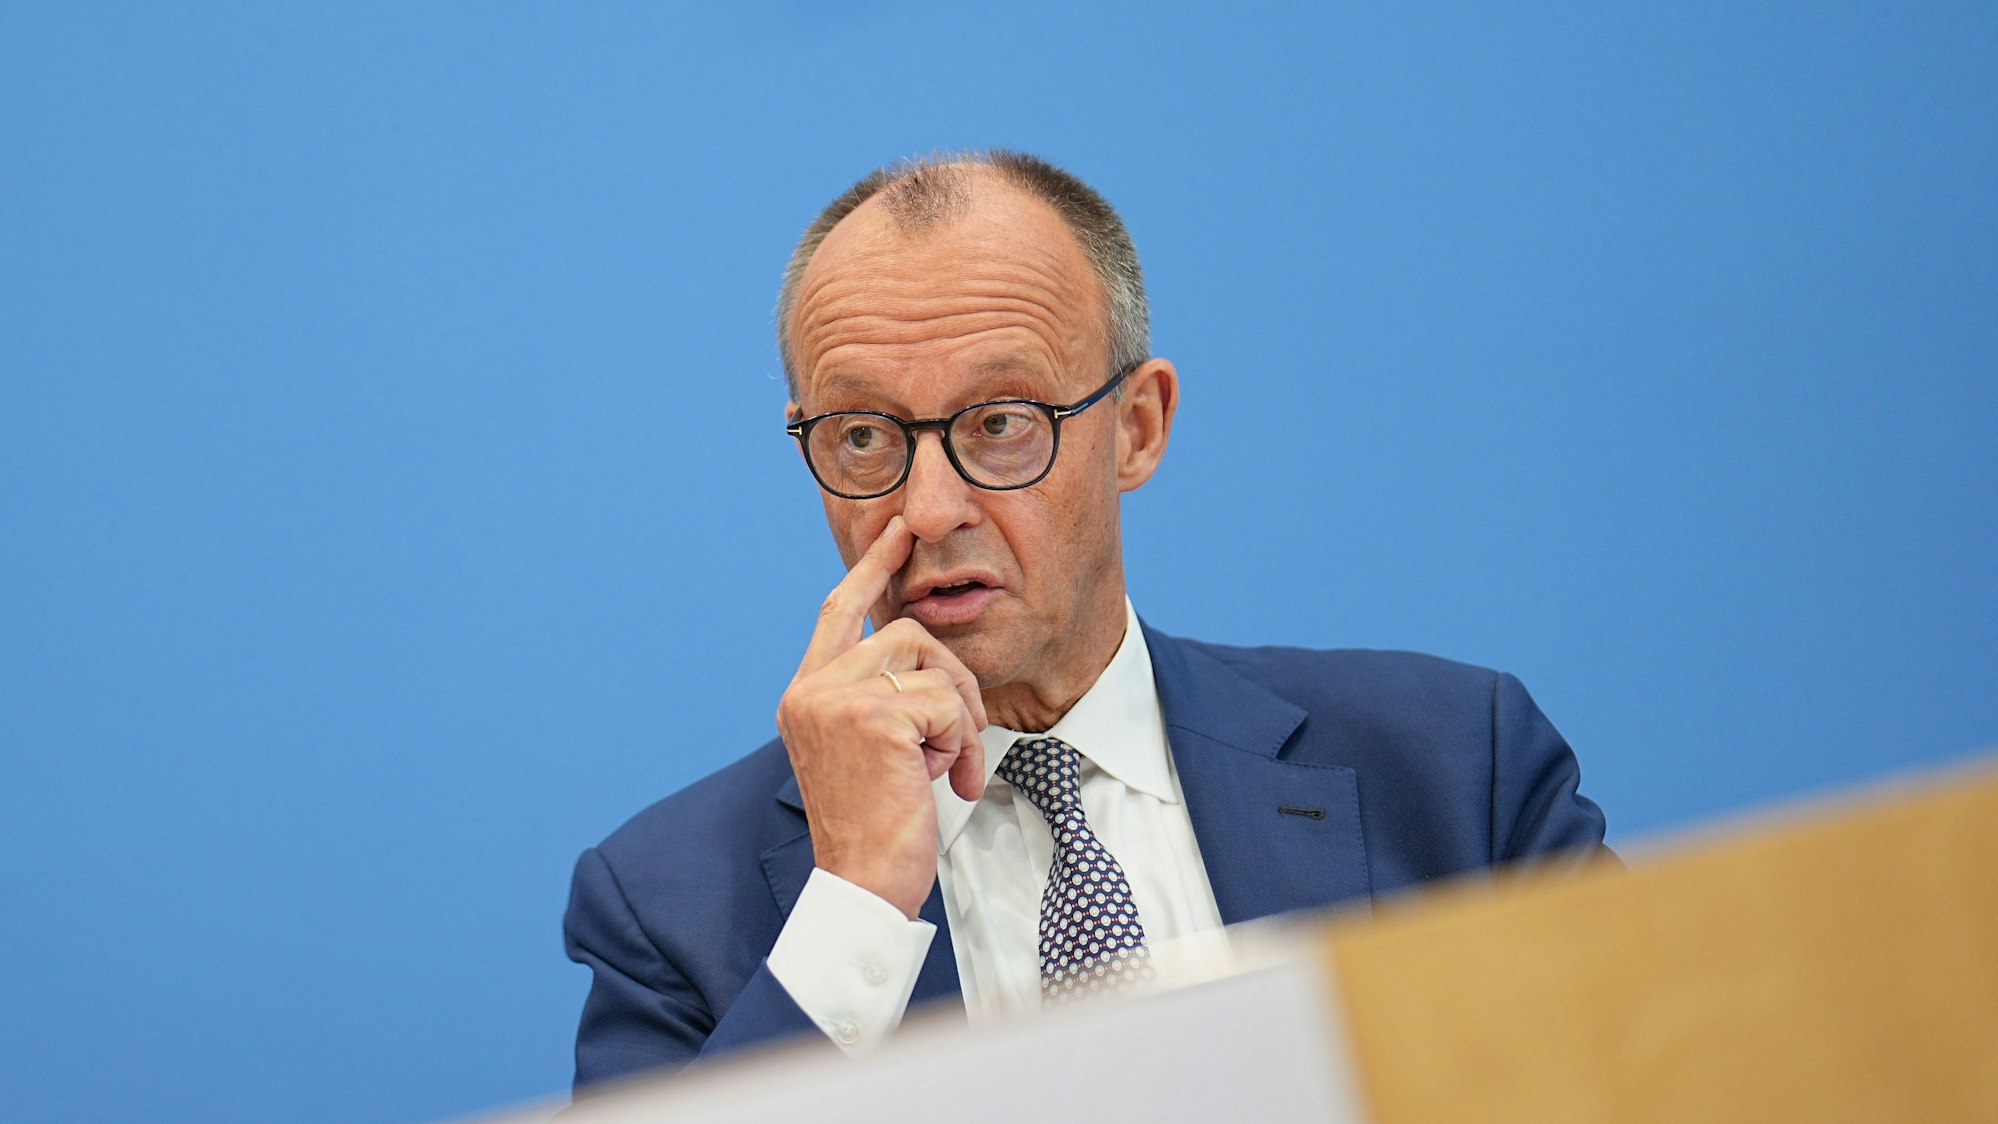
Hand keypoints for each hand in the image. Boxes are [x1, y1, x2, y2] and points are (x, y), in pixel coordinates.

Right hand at [775, 516, 988, 918]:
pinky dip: (961, 743)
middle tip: (962, 736)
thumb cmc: (876, 826)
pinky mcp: (874, 717)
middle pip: (904, 632)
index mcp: (805, 694)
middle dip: (951, 677)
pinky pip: (947, 702)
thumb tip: (923, 650)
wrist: (862, 884)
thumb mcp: (870, 749)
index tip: (899, 528)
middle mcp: (811, 690)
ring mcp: (837, 700)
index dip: (873, 566)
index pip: (840, 610)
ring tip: (948, 767)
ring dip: (958, 717)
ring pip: (931, 665)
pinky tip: (946, 782)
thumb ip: (879, 698)